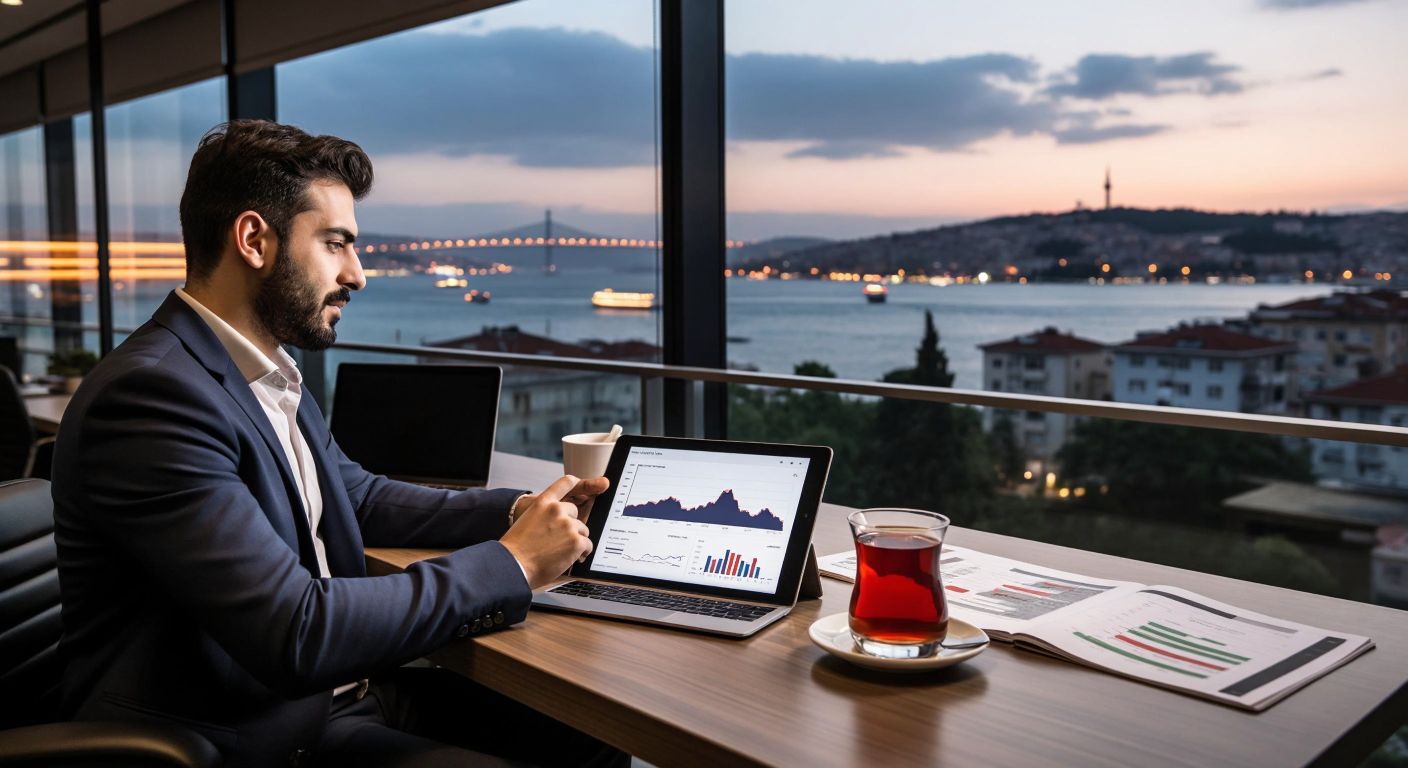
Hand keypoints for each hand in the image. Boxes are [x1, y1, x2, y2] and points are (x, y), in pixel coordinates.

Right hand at [500, 475, 596, 589]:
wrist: (514, 565)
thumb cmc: (517, 548)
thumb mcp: (527, 519)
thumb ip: (544, 515)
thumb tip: (557, 520)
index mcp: (543, 502)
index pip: (565, 483)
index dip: (576, 483)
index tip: (584, 483)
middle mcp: (557, 510)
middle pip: (575, 513)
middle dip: (570, 525)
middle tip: (560, 540)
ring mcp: (568, 525)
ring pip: (583, 530)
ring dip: (576, 540)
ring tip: (562, 551)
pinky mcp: (576, 541)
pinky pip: (587, 545)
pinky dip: (582, 552)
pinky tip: (571, 558)